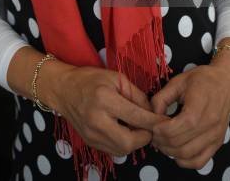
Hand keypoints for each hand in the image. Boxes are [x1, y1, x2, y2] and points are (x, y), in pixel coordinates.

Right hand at [46, 65, 169, 156]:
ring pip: (121, 150)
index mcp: (105, 100)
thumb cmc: (90, 79)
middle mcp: (97, 120)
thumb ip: (136, 95)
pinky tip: (126, 131)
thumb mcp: (117, 78)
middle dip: (144, 137)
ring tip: (138, 127)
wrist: (63, 89)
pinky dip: (124, 144)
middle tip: (150, 126)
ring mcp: (91, 134)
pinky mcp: (89, 142)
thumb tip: (153, 111)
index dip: (154, 122)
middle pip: (128, 142)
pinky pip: (113, 150)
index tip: (166, 122)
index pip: (136, 117)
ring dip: (135, 142)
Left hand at [149, 64, 229, 168]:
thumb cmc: (202, 79)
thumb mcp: (178, 81)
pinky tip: (177, 150)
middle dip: (160, 141)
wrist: (226, 82)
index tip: (152, 124)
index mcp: (198, 108)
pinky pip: (199, 161)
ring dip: (169, 151)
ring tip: (162, 140)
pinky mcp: (218, 142)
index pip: (172, 130)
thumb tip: (152, 116)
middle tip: (154, 132)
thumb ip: (161, 98)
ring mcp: (215, 136)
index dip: (157, 130)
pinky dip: (185, 161)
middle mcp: (209, 126)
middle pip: (177, 144)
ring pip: (186, 155)